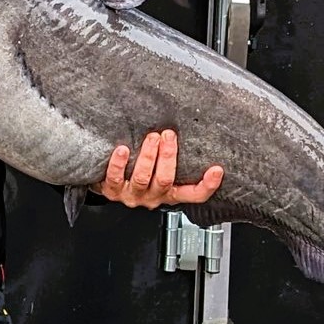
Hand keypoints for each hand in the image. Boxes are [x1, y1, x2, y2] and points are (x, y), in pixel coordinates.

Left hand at [93, 129, 223, 208]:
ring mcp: (132, 195)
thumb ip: (171, 157)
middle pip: (165, 180)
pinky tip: (122, 150)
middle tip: (168, 135)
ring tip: (151, 137)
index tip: (217, 169)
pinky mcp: (112, 192)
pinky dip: (119, 163)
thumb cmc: (136, 171)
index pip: (194, 195)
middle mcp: (153, 196)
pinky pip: (115, 178)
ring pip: (142, 178)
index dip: (207, 185)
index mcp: (169, 192)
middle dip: (168, 156)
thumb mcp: (159, 169)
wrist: (107, 184)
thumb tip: (183, 127)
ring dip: (147, 156)